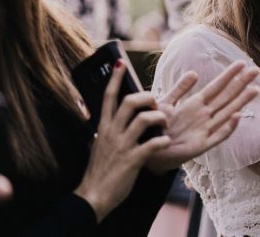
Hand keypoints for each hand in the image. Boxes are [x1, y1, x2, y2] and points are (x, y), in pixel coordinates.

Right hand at [74, 59, 170, 221]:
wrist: (93, 196)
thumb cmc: (99, 170)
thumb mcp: (98, 144)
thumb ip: (104, 129)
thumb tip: (103, 115)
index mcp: (104, 127)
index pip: (108, 97)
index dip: (115, 79)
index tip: (120, 63)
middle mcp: (112, 133)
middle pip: (129, 102)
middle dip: (146, 96)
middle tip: (155, 100)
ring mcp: (122, 146)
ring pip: (143, 120)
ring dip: (159, 117)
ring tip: (165, 122)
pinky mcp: (132, 160)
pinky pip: (152, 143)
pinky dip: (163, 140)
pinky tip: (166, 143)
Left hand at [147, 61, 259, 172]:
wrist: (148, 150)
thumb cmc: (156, 127)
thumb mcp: (166, 103)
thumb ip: (179, 89)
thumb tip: (195, 73)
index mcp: (196, 105)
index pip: (216, 87)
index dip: (229, 75)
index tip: (242, 63)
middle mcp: (204, 116)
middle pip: (226, 97)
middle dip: (241, 84)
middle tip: (256, 71)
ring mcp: (205, 130)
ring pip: (227, 113)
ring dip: (241, 102)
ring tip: (255, 90)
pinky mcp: (201, 146)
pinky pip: (218, 136)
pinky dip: (228, 127)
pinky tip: (238, 117)